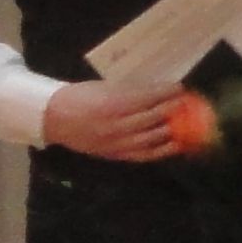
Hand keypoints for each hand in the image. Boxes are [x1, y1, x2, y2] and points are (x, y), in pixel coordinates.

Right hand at [41, 77, 184, 162]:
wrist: (53, 118)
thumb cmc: (81, 97)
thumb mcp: (105, 87)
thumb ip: (132, 91)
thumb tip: (159, 90)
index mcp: (112, 104)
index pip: (148, 98)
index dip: (167, 93)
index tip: (180, 88)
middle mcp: (116, 125)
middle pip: (153, 118)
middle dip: (173, 109)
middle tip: (187, 102)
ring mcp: (116, 143)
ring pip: (152, 138)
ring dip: (173, 129)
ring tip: (188, 122)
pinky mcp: (115, 154)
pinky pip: (143, 155)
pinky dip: (162, 150)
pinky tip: (176, 144)